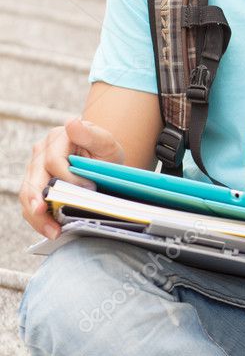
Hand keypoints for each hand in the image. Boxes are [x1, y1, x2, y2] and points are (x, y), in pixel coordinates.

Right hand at [19, 117, 124, 239]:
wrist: (101, 160)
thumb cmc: (104, 152)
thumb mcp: (106, 142)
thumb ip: (91, 134)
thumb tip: (71, 123)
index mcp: (58, 138)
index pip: (54, 161)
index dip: (68, 178)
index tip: (88, 188)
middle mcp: (41, 151)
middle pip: (35, 179)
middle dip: (42, 201)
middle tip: (53, 220)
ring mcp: (35, 168)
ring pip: (28, 193)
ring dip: (38, 215)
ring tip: (52, 232)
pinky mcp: (34, 183)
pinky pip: (29, 202)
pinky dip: (37, 219)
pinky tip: (49, 230)